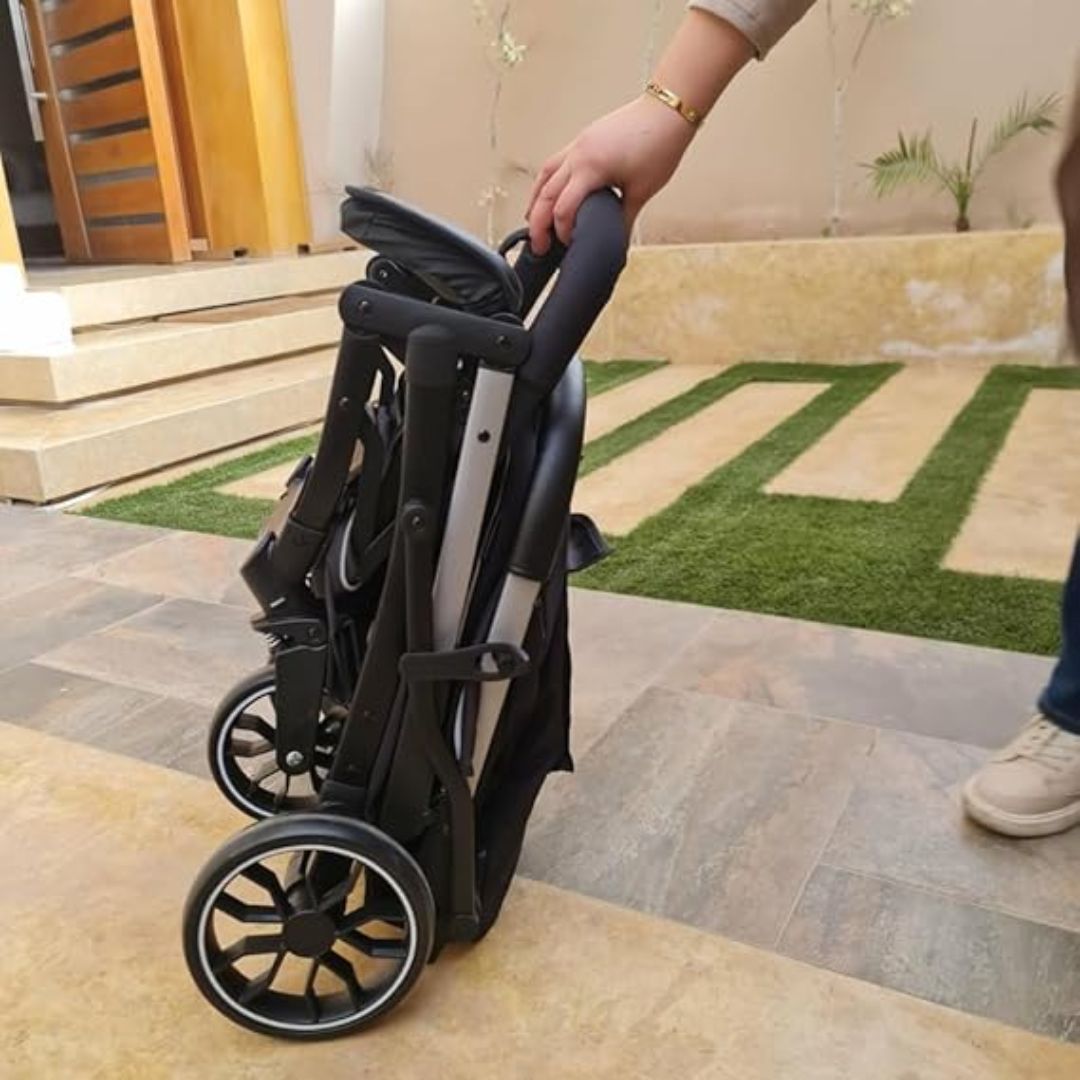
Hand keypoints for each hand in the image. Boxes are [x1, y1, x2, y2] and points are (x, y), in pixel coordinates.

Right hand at [526, 95, 696, 253]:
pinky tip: (551, 193)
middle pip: (545, 194)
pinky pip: (555, 163)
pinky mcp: (583, 139)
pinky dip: (548, 182)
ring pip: (545, 176)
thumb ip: (623, 220)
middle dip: (538, 223)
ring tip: (535, 221)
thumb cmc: (659, 142)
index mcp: (591, 167)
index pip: (563, 208)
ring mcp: (578, 144)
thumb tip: (616, 241)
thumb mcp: (641, 191)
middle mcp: (578, 154)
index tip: (569, 244)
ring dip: (536, 201)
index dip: (563, 232)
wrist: (668, 110)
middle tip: (539, 246)